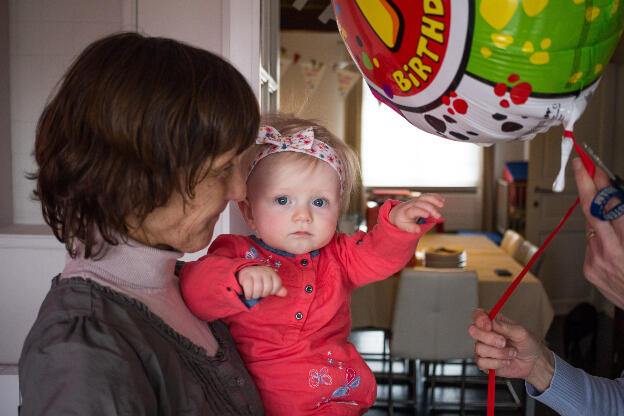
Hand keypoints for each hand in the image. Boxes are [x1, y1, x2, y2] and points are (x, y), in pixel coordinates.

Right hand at [236, 266, 286, 298]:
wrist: (244, 272)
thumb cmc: (259, 280)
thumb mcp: (269, 283)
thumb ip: (278, 288)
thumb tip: (285, 293)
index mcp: (271, 272)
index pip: (277, 284)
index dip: (273, 291)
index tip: (267, 291)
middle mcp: (264, 271)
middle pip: (267, 288)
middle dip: (263, 294)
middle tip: (259, 293)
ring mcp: (254, 272)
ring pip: (258, 290)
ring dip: (255, 295)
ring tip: (253, 294)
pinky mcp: (245, 276)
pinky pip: (249, 290)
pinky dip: (248, 295)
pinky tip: (248, 295)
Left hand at [388, 193, 444, 232]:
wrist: (398, 212)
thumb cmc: (402, 221)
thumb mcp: (404, 226)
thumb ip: (411, 228)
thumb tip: (418, 230)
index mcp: (406, 211)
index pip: (413, 210)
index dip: (420, 211)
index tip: (428, 215)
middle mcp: (411, 204)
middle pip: (421, 204)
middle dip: (431, 208)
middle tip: (439, 216)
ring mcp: (416, 200)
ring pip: (425, 197)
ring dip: (434, 199)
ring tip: (442, 204)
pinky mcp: (420, 198)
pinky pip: (428, 195)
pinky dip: (435, 196)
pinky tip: (443, 199)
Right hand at [468, 309, 554, 391]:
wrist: (533, 363)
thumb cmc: (527, 344)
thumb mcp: (520, 332)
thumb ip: (504, 326)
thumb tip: (491, 320)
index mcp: (493, 322)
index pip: (478, 315)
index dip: (479, 319)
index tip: (489, 326)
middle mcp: (485, 334)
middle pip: (473, 331)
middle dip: (489, 338)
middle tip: (503, 342)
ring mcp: (483, 348)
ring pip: (479, 348)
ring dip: (499, 353)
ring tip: (511, 353)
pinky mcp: (484, 362)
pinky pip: (482, 362)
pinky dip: (497, 363)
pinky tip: (506, 361)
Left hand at [573, 158, 623, 308]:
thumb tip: (617, 195)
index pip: (609, 204)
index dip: (600, 182)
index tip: (595, 167)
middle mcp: (610, 251)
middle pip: (590, 209)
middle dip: (584, 184)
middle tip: (580, 166)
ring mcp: (596, 261)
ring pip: (591, 226)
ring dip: (599, 216)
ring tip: (612, 220)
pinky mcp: (589, 269)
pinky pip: (591, 243)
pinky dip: (600, 237)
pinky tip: (612, 243)